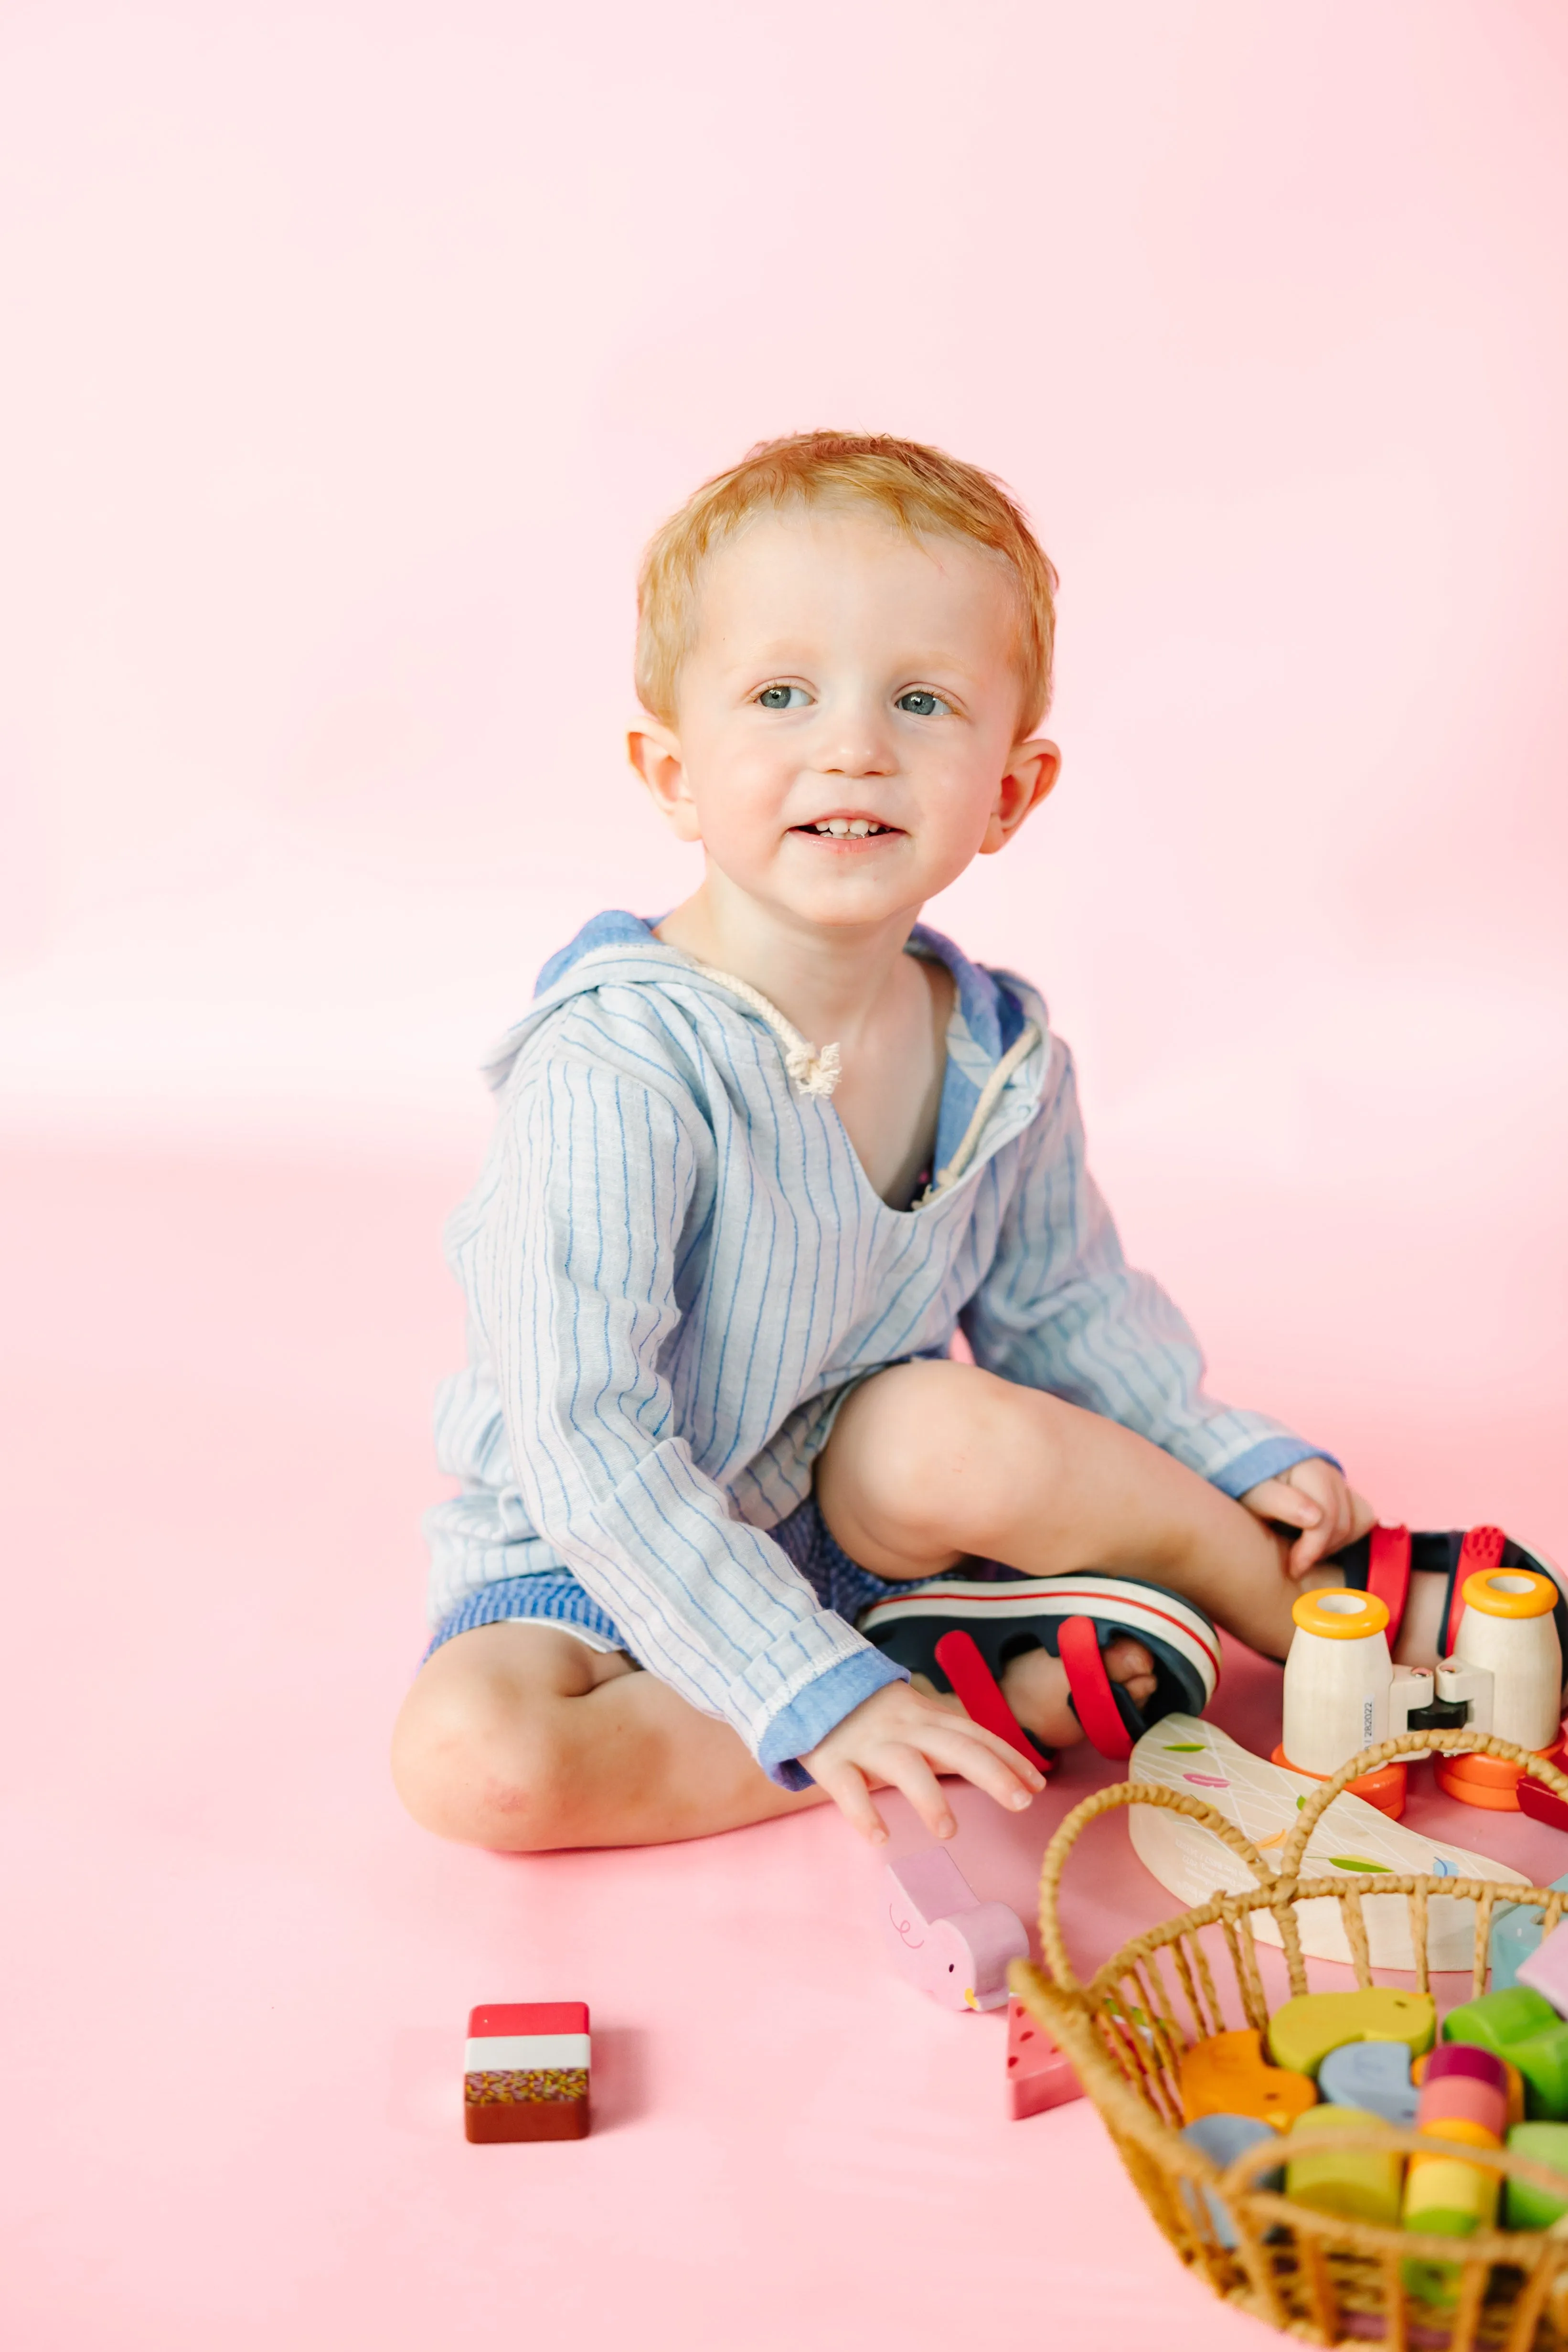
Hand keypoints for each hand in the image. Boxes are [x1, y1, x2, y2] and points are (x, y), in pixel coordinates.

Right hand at [800, 1680, 1046, 1846]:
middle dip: (991, 1772)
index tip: (1039, 1785)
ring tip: (948, 1831)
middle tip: (1022, 1803)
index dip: (1008, 1757)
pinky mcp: (832, 1760)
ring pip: (904, 1766)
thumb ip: (948, 1741)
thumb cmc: (869, 1712)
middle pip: (954, 1746)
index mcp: (925, 1716)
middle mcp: (903, 1727)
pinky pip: (849, 1789)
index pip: (975, 1734)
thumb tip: (1001, 1772)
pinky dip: (864, 1812)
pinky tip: (881, 1837)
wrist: (802, 1678)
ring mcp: (867, 1743)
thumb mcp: (912, 1716)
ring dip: (928, 1797)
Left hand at [1241, 1457, 1376, 1579]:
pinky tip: (1320, 1541)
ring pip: (1358, 1522)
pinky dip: (1345, 1534)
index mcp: (1308, 1470)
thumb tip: (1315, 1518)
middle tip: (1296, 1564)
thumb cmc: (1249, 1484)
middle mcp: (1330, 1472)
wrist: (1248, 1467)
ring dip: (1334, 1544)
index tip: (1293, 1569)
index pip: (1323, 1519)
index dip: (1310, 1550)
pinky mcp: (1345, 1491)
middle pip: (1343, 1524)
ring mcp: (1340, 1481)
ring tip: (1306, 1551)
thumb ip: (1280, 1503)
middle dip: (1321, 1550)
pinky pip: (1361, 1518)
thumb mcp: (1254, 1494)